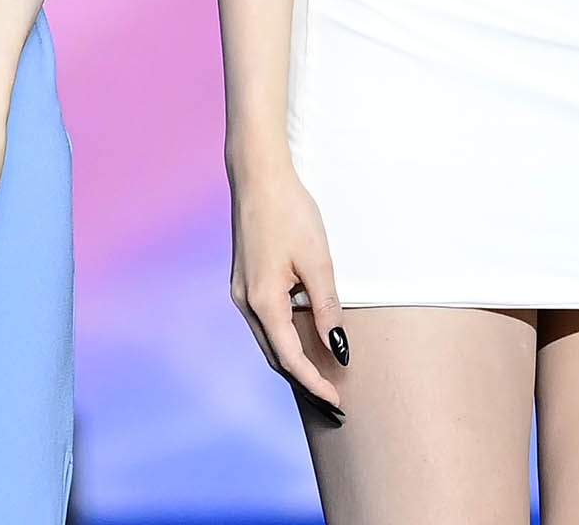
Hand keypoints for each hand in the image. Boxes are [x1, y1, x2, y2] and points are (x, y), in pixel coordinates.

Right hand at [229, 147, 347, 413]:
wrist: (258, 176)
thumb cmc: (290, 212)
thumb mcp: (317, 260)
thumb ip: (326, 307)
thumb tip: (337, 348)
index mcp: (263, 302)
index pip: (290, 358)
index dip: (314, 383)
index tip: (337, 402)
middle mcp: (245, 303)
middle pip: (276, 354)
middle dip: (304, 377)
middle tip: (334, 398)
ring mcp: (241, 292)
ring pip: (270, 338)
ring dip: (294, 357)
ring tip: (324, 372)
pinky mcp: (245, 280)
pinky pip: (266, 320)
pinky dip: (286, 335)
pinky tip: (305, 335)